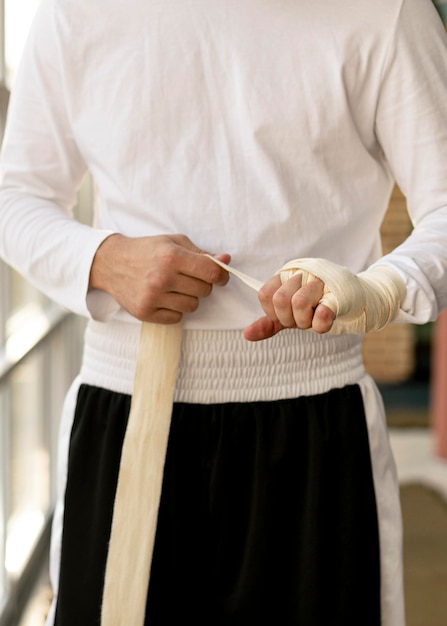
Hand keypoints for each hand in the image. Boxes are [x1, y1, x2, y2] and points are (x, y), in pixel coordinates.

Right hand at [89, 233, 229, 322]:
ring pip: (192, 306)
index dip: (221, 276)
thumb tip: (226, 261)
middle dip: (201, 285)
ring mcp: (152, 297)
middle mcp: (162, 278)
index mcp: (172, 257)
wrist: (111, 263)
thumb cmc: (147, 251)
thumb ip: (201, 253)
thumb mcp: (174, 243)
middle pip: (204, 291)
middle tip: (187, 278)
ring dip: (188, 298)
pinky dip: (174, 309)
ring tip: (173, 287)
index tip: (218, 276)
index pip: (212, 273)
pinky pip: (176, 318)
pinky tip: (163, 297)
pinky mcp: (145, 313)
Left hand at [243, 272, 334, 340]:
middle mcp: (300, 274)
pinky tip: (326, 317)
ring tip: (316, 314)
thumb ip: (268, 324)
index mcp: (285, 277)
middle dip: (290, 318)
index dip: (273, 312)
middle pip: (280, 300)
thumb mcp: (289, 315)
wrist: (352, 297)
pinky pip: (322, 313)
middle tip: (304, 316)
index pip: (264, 295)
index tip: (288, 314)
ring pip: (298, 302)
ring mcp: (320, 281)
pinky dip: (321, 322)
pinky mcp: (338, 294)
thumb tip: (246, 335)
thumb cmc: (316, 306)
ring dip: (306, 320)